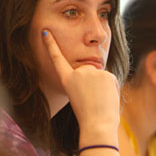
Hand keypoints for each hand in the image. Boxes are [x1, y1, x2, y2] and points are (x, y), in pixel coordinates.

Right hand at [42, 29, 119, 143]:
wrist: (97, 124)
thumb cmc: (88, 115)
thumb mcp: (79, 96)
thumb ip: (84, 81)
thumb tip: (95, 71)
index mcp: (67, 80)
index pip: (57, 59)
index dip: (51, 45)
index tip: (46, 31)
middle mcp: (78, 72)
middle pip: (87, 72)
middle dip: (92, 83)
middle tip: (92, 99)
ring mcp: (92, 72)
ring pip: (99, 76)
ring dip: (102, 86)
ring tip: (99, 100)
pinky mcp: (106, 74)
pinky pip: (109, 79)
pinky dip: (110, 88)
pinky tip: (107, 97)